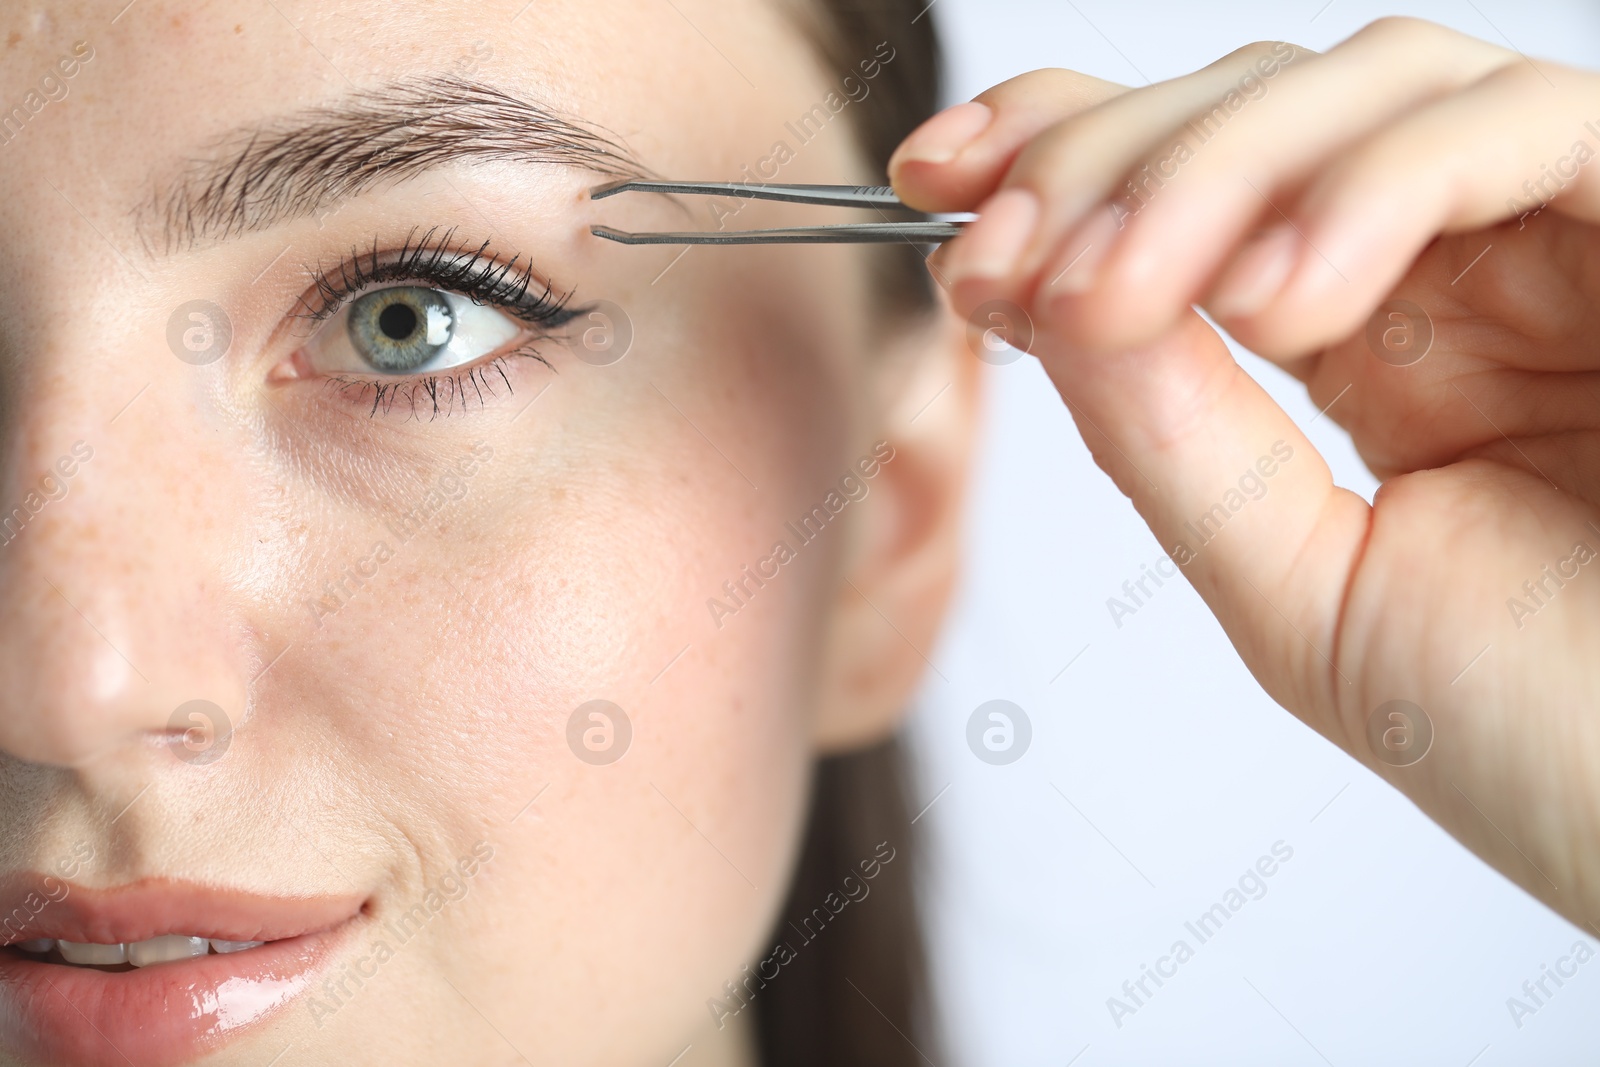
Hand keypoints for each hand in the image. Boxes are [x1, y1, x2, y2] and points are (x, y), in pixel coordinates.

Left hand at [890, 17, 1599, 929]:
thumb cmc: (1547, 737)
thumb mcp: (1302, 594)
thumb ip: (1177, 445)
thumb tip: (1047, 302)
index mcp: (1370, 346)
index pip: (1197, 188)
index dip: (1059, 154)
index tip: (931, 187)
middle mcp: (1459, 272)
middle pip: (1258, 106)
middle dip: (1099, 163)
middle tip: (1002, 257)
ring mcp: (1561, 241)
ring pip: (1370, 85)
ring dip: (1205, 170)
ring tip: (1116, 299)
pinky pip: (1519, 129)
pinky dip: (1372, 192)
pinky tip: (1279, 308)